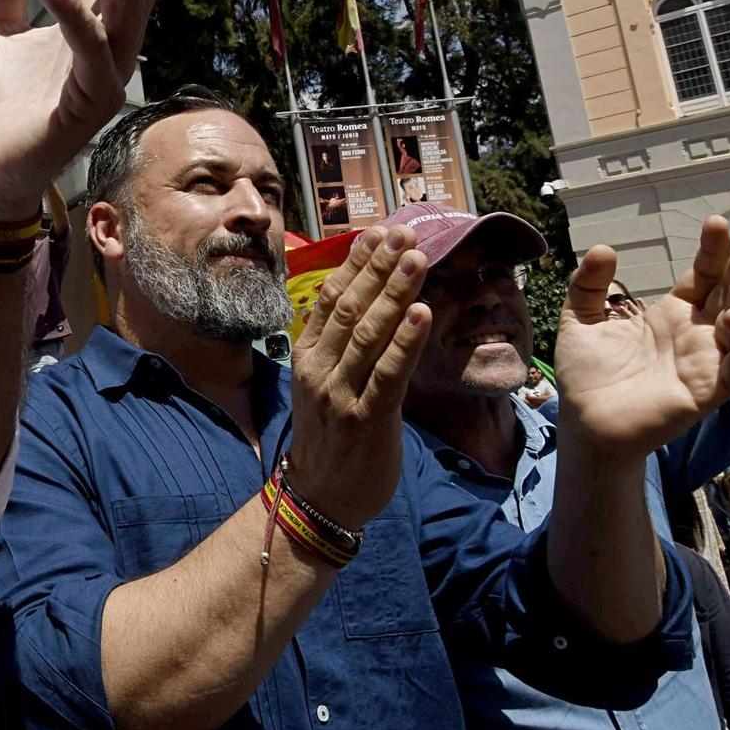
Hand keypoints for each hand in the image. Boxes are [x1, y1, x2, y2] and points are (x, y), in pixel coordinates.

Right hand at [288, 226, 431, 529]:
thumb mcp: (321, 384)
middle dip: (379, 267)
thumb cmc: (330, 438)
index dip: (356, 263)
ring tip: (417, 258)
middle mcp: (320, 369)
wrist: (321, 496)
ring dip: (395, 292)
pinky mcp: (368, 418)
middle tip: (405, 232)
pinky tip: (421, 312)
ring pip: (370, 333)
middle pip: (351, 307)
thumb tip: (346, 301)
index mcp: (308, 356)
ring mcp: (342, 393)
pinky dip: (405, 341)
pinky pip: (388, 372)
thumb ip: (333, 345)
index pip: (332, 298)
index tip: (378, 233)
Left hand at [554, 217, 729, 459]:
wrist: (583, 425)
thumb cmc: (587, 377)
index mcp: (672, 314)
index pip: (703, 275)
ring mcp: (706, 360)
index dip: (713, 250)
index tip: (718, 222)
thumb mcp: (581, 321)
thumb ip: (589, 285)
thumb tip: (604, 248)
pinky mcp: (709, 389)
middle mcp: (697, 333)